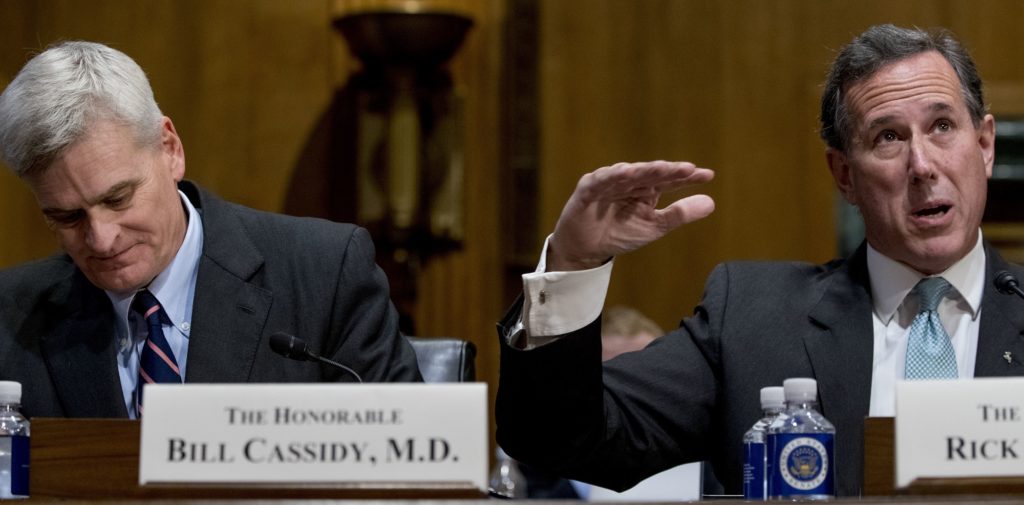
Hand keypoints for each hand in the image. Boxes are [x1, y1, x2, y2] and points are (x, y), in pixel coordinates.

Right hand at [548, 161, 714, 270]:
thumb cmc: (619, 233)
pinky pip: (601, 180)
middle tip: (688, 168)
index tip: (707, 175)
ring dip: (645, 169)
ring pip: (629, 173)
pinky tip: (626, 172)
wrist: (586, 249)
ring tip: (663, 168)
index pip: (669, 179)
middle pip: (652, 173)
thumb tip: (712, 202)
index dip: (687, 177)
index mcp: (647, 188)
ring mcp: (609, 182)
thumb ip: (680, 214)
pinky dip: (613, 175)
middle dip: (669, 170)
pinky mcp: (589, 188)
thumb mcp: (655, 226)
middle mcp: (629, 180)